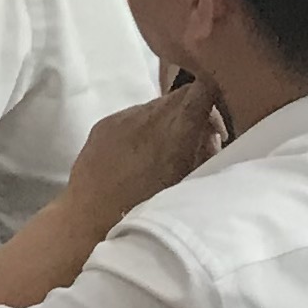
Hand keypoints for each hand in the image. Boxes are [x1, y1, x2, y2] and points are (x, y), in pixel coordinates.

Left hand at [59, 79, 226, 231]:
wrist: (90, 219)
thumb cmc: (147, 208)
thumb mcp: (189, 181)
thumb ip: (206, 153)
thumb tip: (211, 135)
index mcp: (177, 130)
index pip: (203, 89)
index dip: (215, 99)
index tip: (217, 126)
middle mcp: (150, 116)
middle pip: (180, 97)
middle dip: (192, 115)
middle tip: (195, 145)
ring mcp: (123, 117)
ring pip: (155, 106)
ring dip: (167, 121)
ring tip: (165, 152)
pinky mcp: (103, 124)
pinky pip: (132, 116)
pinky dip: (142, 127)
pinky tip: (139, 154)